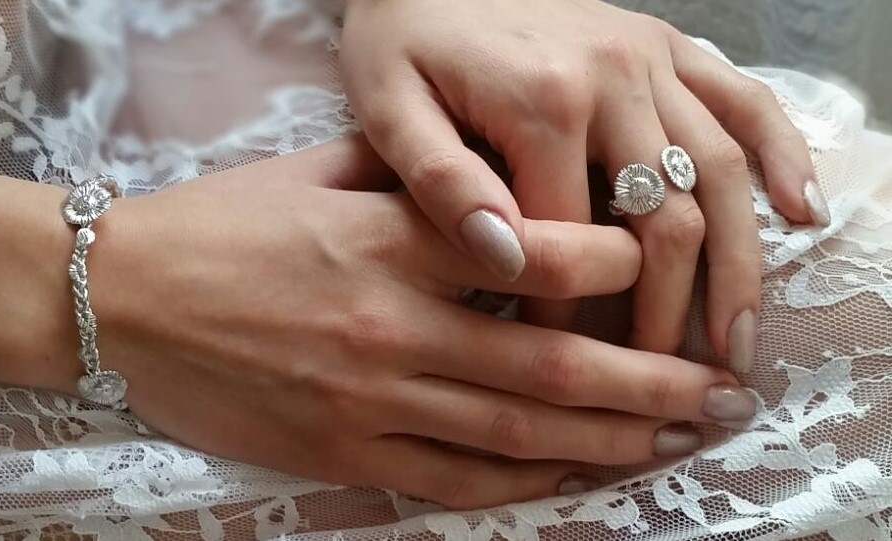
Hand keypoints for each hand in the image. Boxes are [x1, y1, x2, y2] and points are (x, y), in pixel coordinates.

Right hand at [92, 137, 757, 508]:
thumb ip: (415, 178)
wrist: (121, 297)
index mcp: (391, 241)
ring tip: (672, 440)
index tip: (656, 257)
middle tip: (719, 392)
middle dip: (650, 381)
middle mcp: (392, 325)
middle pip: (551, 363)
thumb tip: (499, 181)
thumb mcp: (317, 172)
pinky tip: (567, 477)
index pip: (540, 250)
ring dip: (605, 440)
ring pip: (515, 433)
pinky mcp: (340, 452)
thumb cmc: (218, 225)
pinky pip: (450, 480)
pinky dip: (519, 483)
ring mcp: (369, 400)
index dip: (618, 255)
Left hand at [339, 0, 829, 371]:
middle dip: (671, 312)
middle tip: (670, 382)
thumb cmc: (401, 41)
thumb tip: (506, 257)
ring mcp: (650, 57)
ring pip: (721, 172)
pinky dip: (782, 156)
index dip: (573, 319)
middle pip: (668, 219)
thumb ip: (441, 183)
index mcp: (542, 104)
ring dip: (740, 263)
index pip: (573, 243)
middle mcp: (613, 78)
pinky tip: (801, 212)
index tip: (566, 372)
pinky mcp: (667, 44)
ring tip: (739, 340)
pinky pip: (744, 100)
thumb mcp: (388, 106)